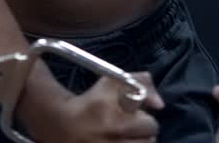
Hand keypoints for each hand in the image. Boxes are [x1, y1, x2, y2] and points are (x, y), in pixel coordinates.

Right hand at [22, 71, 164, 142]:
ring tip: (123, 138)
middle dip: (141, 135)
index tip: (135, 118)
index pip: (150, 125)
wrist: (58, 122)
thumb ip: (142, 83)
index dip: (144, 121)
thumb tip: (160, 105)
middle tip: (129, 130)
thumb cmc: (91, 101)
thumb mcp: (114, 81)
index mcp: (113, 117)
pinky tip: (118, 142)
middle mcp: (109, 138)